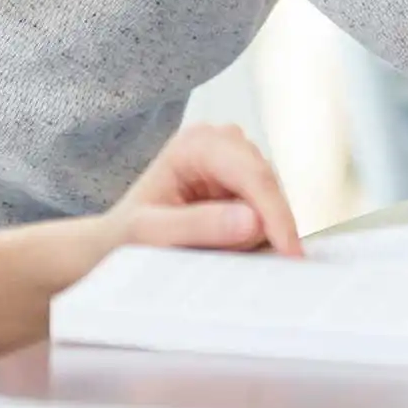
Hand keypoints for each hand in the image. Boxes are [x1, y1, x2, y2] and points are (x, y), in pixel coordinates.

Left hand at [103, 123, 303, 256]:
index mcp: (196, 143)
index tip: (290, 254)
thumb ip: (196, 225)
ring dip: (261, 232)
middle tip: (256, 265)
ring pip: (273, 199)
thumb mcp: (149, 234)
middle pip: (268, 185)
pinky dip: (260, 234)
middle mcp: (222, 142)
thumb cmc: (125, 235)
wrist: (116, 244)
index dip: (276, 215)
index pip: (252, 175)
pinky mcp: (244, 182)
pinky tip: (233, 249)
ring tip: (223, 255)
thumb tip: (253, 221)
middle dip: (268, 225)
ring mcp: (236, 160)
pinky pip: (268, 209)